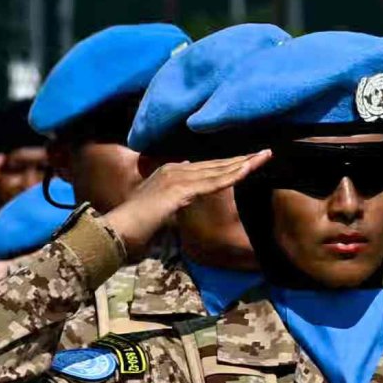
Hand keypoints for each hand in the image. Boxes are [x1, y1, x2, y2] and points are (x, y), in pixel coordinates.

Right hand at [99, 149, 266, 255]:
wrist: (118, 229)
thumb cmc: (132, 225)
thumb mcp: (155, 207)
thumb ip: (170, 198)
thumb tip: (180, 194)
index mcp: (168, 172)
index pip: (205, 166)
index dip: (227, 164)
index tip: (246, 161)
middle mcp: (174, 169)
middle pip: (215, 163)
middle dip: (241, 159)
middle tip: (265, 153)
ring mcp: (178, 177)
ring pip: (218, 170)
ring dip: (244, 163)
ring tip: (265, 157)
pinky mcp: (182, 190)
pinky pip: (213, 183)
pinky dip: (233, 176)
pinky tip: (249, 170)